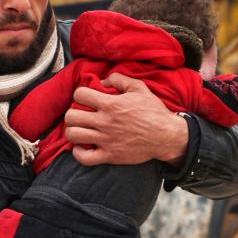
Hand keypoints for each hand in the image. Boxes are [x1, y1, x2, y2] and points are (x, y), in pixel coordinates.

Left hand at [64, 73, 187, 166]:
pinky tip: (83, 147)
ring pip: (73, 135)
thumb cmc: (154, 112)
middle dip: (72, 113)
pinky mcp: (110, 156)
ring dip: (73, 131)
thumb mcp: (139, 88)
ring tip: (80, 129)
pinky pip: (84, 158)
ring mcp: (106, 140)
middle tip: (80, 115)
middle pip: (71, 116)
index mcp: (111, 104)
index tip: (85, 99)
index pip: (80, 95)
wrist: (166, 135)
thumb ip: (119, 80)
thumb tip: (102, 81)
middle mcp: (105, 122)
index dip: (80, 94)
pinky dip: (78, 153)